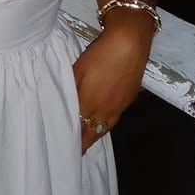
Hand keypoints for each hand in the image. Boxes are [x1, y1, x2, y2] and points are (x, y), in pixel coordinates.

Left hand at [72, 21, 152, 153]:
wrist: (129, 45)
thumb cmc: (99, 56)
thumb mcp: (77, 70)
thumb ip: (70, 90)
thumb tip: (64, 105)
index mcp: (90, 105)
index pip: (80, 130)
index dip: (74, 141)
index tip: (66, 148)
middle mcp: (106, 111)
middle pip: (94, 133)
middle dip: (85, 142)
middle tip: (76, 149)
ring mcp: (119, 107)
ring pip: (106, 128)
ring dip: (96, 134)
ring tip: (88, 140)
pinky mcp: (129, 100)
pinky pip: (115, 118)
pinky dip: (107, 124)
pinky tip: (103, 121)